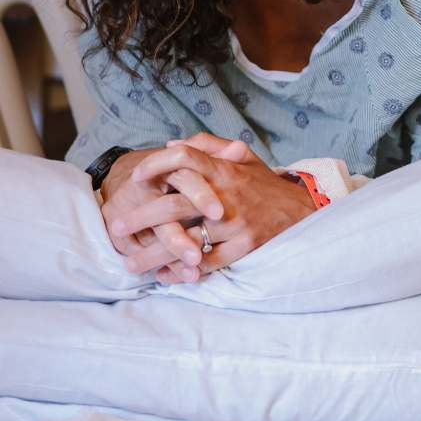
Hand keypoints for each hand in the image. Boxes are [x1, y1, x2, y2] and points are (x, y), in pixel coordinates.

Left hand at [115, 132, 314, 278]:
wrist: (303, 212)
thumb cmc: (265, 185)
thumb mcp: (244, 157)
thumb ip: (209, 146)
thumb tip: (171, 144)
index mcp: (225, 170)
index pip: (186, 158)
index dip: (158, 165)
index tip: (136, 178)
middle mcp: (227, 196)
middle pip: (175, 204)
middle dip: (141, 217)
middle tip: (116, 228)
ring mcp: (235, 224)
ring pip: (186, 241)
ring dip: (154, 254)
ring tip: (131, 263)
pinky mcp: (244, 248)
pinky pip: (206, 264)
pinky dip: (182, 272)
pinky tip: (165, 276)